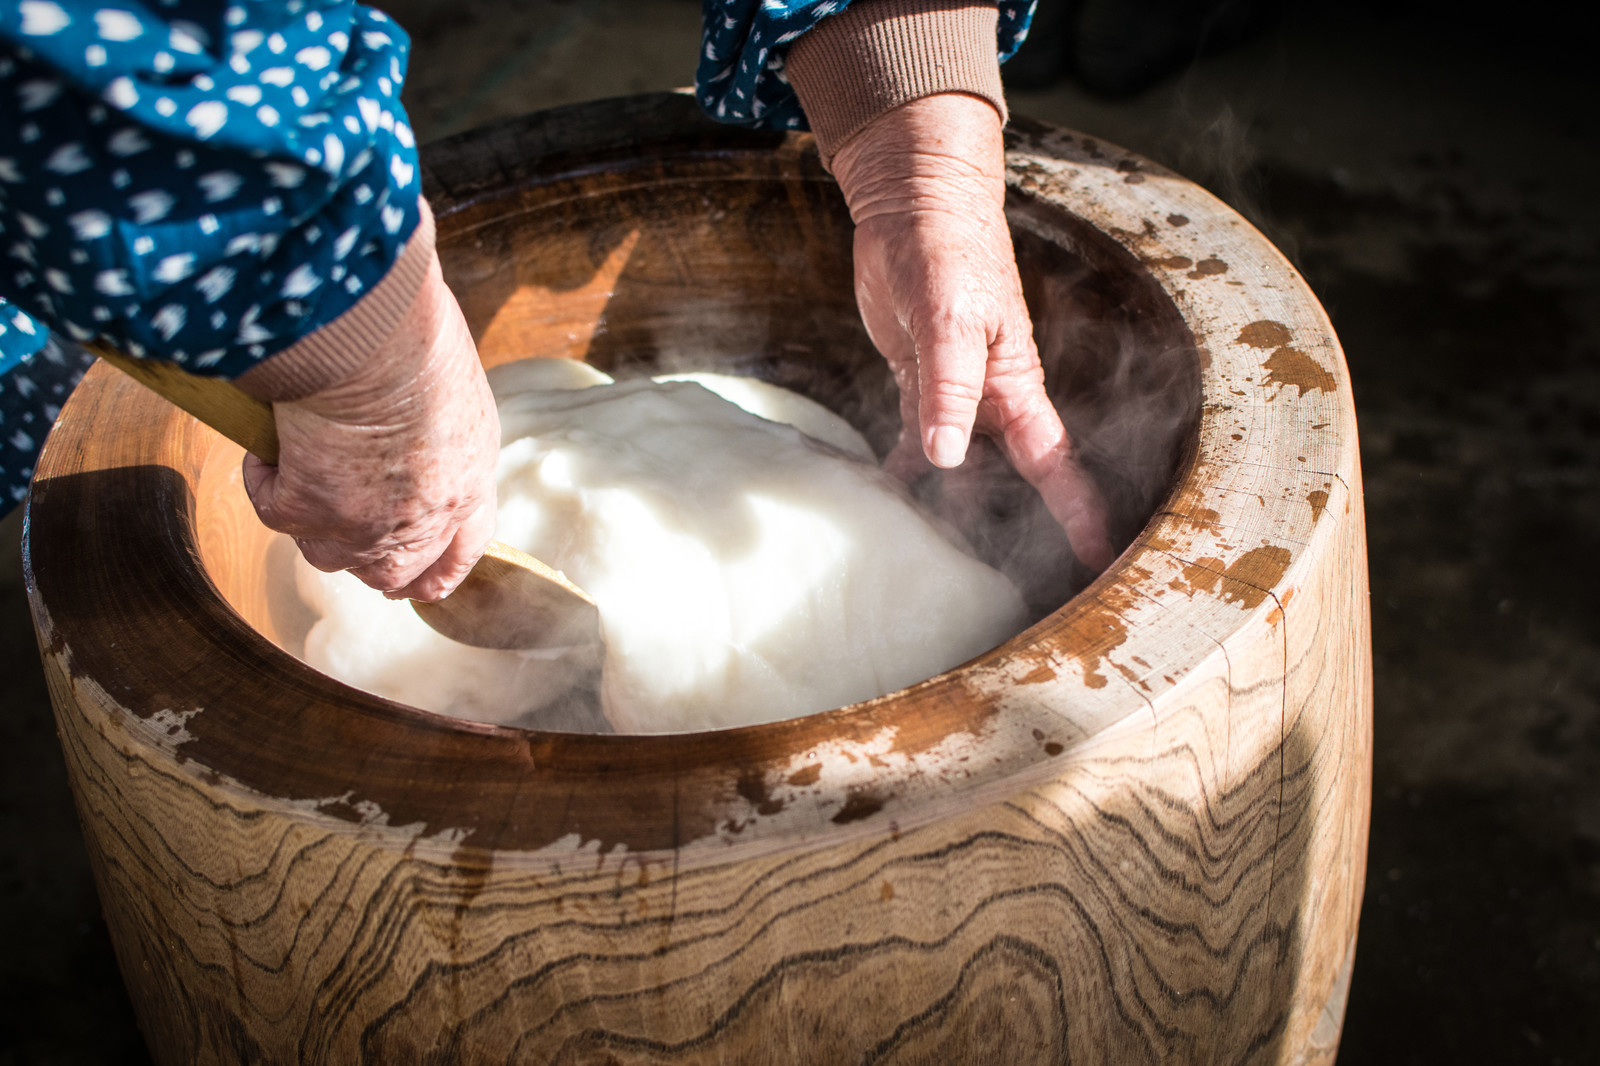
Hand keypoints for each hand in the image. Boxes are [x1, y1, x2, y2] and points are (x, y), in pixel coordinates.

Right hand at [242, 256, 499, 600]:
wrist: (373, 341)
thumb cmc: (419, 339)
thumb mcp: (455, 389)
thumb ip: (441, 429)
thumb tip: (409, 426)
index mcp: (468, 487)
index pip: (461, 553)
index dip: (438, 570)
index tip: (421, 583)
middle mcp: (421, 522)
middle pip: (392, 572)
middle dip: (366, 558)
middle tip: (339, 527)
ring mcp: (363, 528)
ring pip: (328, 554)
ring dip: (313, 519)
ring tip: (305, 463)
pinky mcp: (306, 514)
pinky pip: (273, 510)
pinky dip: (265, 478)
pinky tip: (270, 442)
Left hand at [831, 93, 1113, 571]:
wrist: (914, 204)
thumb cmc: (946, 251)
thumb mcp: (949, 320)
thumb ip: (948, 391)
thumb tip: (949, 460)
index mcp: (1017, 388)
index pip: (1055, 465)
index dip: (1079, 514)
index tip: (1101, 560)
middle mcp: (993, 400)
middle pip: (1012, 480)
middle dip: (1018, 529)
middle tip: (1012, 588)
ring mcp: (956, 394)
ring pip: (962, 467)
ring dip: (953, 508)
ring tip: (940, 562)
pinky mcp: (919, 382)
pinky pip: (918, 440)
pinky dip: (908, 471)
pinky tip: (891, 500)